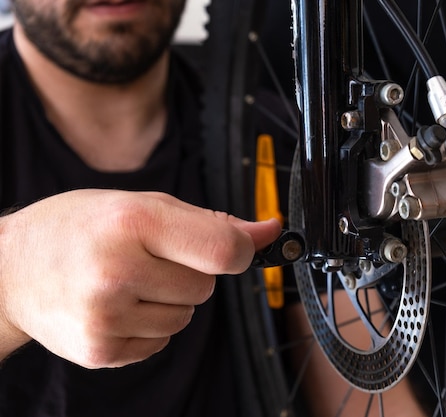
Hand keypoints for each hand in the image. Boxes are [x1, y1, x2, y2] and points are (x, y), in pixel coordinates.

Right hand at [0, 189, 280, 367]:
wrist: (11, 269)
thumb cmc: (79, 227)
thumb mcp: (141, 204)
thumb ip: (210, 221)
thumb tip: (268, 231)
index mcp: (133, 223)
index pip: (224, 251)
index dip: (241, 250)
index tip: (237, 247)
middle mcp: (118, 271)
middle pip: (206, 288)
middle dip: (189, 273)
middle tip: (149, 258)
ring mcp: (107, 316)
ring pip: (186, 317)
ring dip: (168, 301)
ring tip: (127, 281)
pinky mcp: (100, 350)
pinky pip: (161, 341)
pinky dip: (148, 325)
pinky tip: (116, 305)